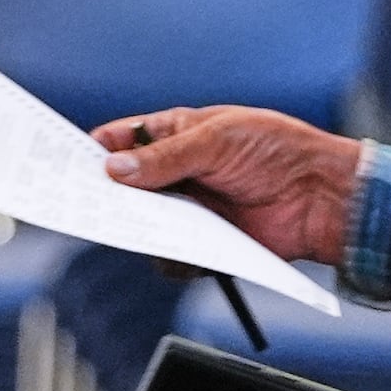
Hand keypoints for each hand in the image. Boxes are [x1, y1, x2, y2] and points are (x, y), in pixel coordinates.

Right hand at [91, 105, 363, 267]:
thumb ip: (164, 158)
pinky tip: (177, 245)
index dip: (93, 151)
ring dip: (136, 225)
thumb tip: (114, 170)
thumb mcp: (217, 142)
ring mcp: (187, 209)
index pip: (120, 141)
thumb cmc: (277, 151)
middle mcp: (175, 173)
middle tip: (87, 201)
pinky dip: (168, 254)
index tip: (67, 164)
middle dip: (106, 193)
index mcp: (174, 135)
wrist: (322, 197)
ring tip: (132, 224)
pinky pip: (169, 255)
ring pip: (141, 222)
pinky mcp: (203, 243)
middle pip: (124, 186)